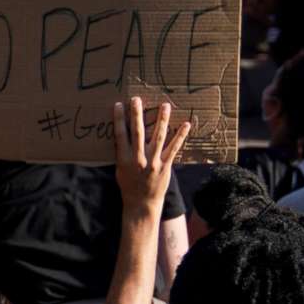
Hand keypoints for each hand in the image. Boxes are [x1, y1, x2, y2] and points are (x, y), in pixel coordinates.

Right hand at [112, 97, 191, 223]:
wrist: (141, 204)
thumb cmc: (129, 186)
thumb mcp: (119, 169)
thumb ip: (122, 153)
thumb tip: (122, 137)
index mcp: (124, 159)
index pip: (120, 135)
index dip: (119, 119)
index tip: (119, 105)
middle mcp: (138, 159)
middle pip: (137, 132)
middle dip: (137, 114)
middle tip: (137, 99)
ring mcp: (153, 162)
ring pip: (157, 137)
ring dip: (161, 120)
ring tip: (165, 106)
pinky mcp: (165, 166)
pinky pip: (174, 148)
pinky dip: (180, 136)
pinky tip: (185, 125)